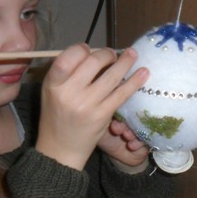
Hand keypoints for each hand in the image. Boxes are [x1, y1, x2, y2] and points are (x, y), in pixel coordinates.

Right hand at [35, 44, 148, 169]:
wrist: (60, 149)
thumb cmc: (57, 115)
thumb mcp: (52, 91)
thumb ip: (67, 72)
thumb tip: (93, 51)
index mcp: (53, 83)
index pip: (68, 56)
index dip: (82, 48)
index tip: (89, 50)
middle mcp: (68, 93)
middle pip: (93, 62)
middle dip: (107, 54)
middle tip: (113, 55)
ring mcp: (86, 104)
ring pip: (111, 76)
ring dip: (125, 62)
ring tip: (132, 54)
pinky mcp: (102, 115)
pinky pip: (121, 94)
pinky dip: (134, 81)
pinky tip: (143, 72)